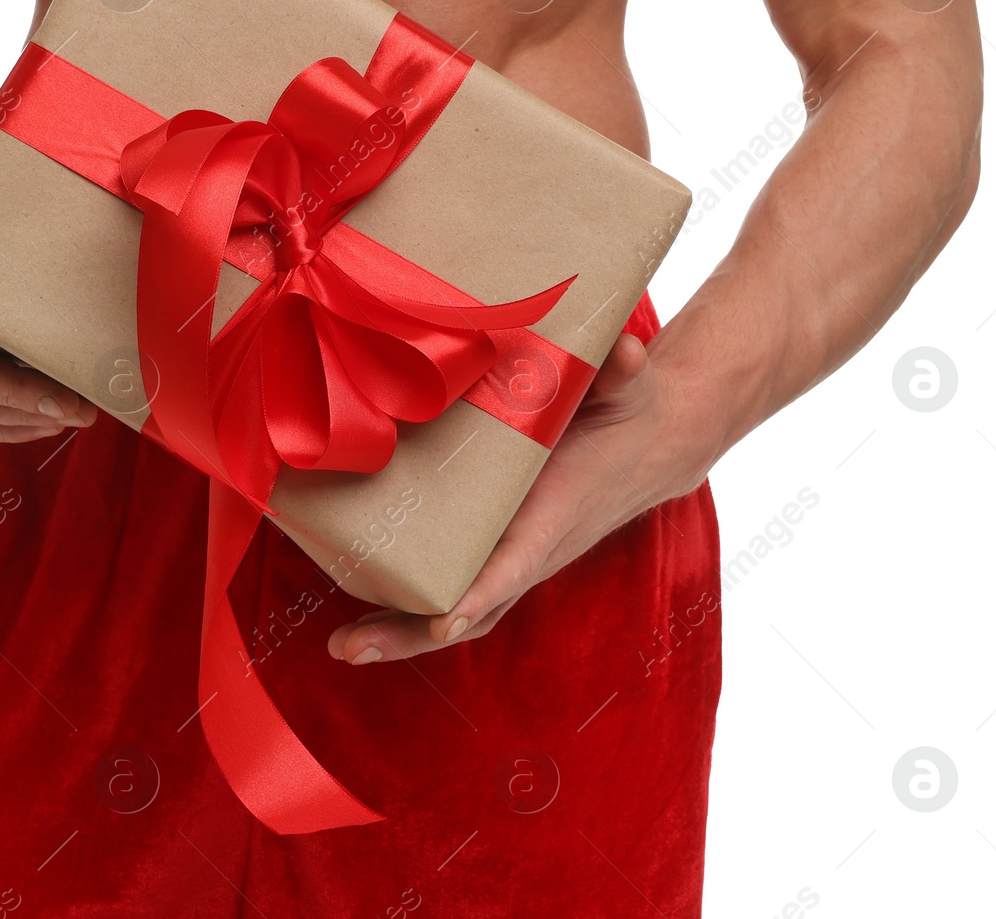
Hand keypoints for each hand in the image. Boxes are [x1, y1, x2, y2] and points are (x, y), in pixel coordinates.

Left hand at [326, 332, 712, 663]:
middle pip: (473, 607)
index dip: (483, 592)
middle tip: (349, 648)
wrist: (651, 443)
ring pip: (459, 609)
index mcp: (558, 510)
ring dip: (402, 632)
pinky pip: (456, 588)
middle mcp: (534, 545)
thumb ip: (625, 367)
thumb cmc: (633, 411)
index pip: (518, 561)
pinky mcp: (501, 548)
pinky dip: (412, 607)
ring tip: (344, 647)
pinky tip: (362, 610)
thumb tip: (626, 348)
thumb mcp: (632, 384)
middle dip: (413, 634)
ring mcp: (516, 554)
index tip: (445, 620)